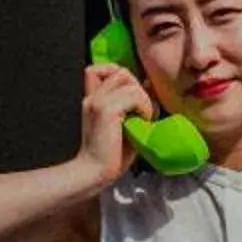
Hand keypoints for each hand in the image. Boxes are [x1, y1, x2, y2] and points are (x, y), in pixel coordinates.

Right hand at [79, 61, 157, 185]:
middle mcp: (92, 97)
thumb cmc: (110, 156)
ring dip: (142, 97)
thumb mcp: (122, 125)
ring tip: (143, 117)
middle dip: (136, 86)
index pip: (100, 68)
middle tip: (141, 110)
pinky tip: (142, 121)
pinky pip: (133, 95)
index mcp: (92, 100)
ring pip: (127, 80)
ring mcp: (98, 102)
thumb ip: (131, 106)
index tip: (132, 95)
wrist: (94, 173)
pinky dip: (143, 106)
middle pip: (119, 71)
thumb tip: (150, 87)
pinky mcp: (106, 111)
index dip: (119, 75)